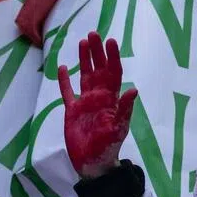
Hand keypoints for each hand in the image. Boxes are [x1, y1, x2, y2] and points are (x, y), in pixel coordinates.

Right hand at [58, 33, 137, 178]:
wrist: (93, 163)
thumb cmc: (109, 146)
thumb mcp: (118, 128)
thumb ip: (125, 109)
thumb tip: (134, 89)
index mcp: (112, 99)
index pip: (113, 72)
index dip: (112, 57)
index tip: (110, 41)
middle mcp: (99, 96)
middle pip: (99, 69)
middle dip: (97, 52)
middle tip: (93, 33)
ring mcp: (85, 102)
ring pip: (84, 75)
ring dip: (84, 60)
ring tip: (82, 42)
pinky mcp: (72, 111)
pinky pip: (67, 92)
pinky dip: (65, 80)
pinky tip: (62, 67)